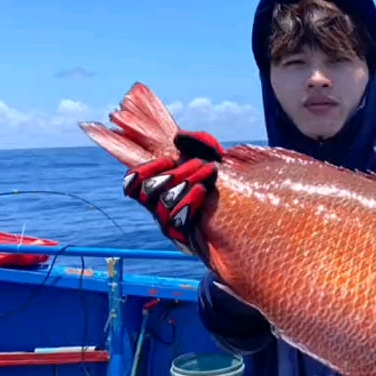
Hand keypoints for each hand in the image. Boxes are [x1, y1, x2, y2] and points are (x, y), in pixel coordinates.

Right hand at [122, 130, 223, 256]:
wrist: (242, 217)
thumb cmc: (224, 184)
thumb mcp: (213, 158)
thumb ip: (198, 143)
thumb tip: (179, 138)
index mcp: (159, 190)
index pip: (133, 183)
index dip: (144, 170)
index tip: (169, 160)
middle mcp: (159, 208)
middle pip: (149, 191)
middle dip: (174, 174)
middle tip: (199, 164)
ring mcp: (170, 224)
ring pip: (164, 204)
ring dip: (185, 184)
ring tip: (206, 173)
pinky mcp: (184, 237)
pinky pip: (177, 221)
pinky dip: (189, 202)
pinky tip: (203, 190)